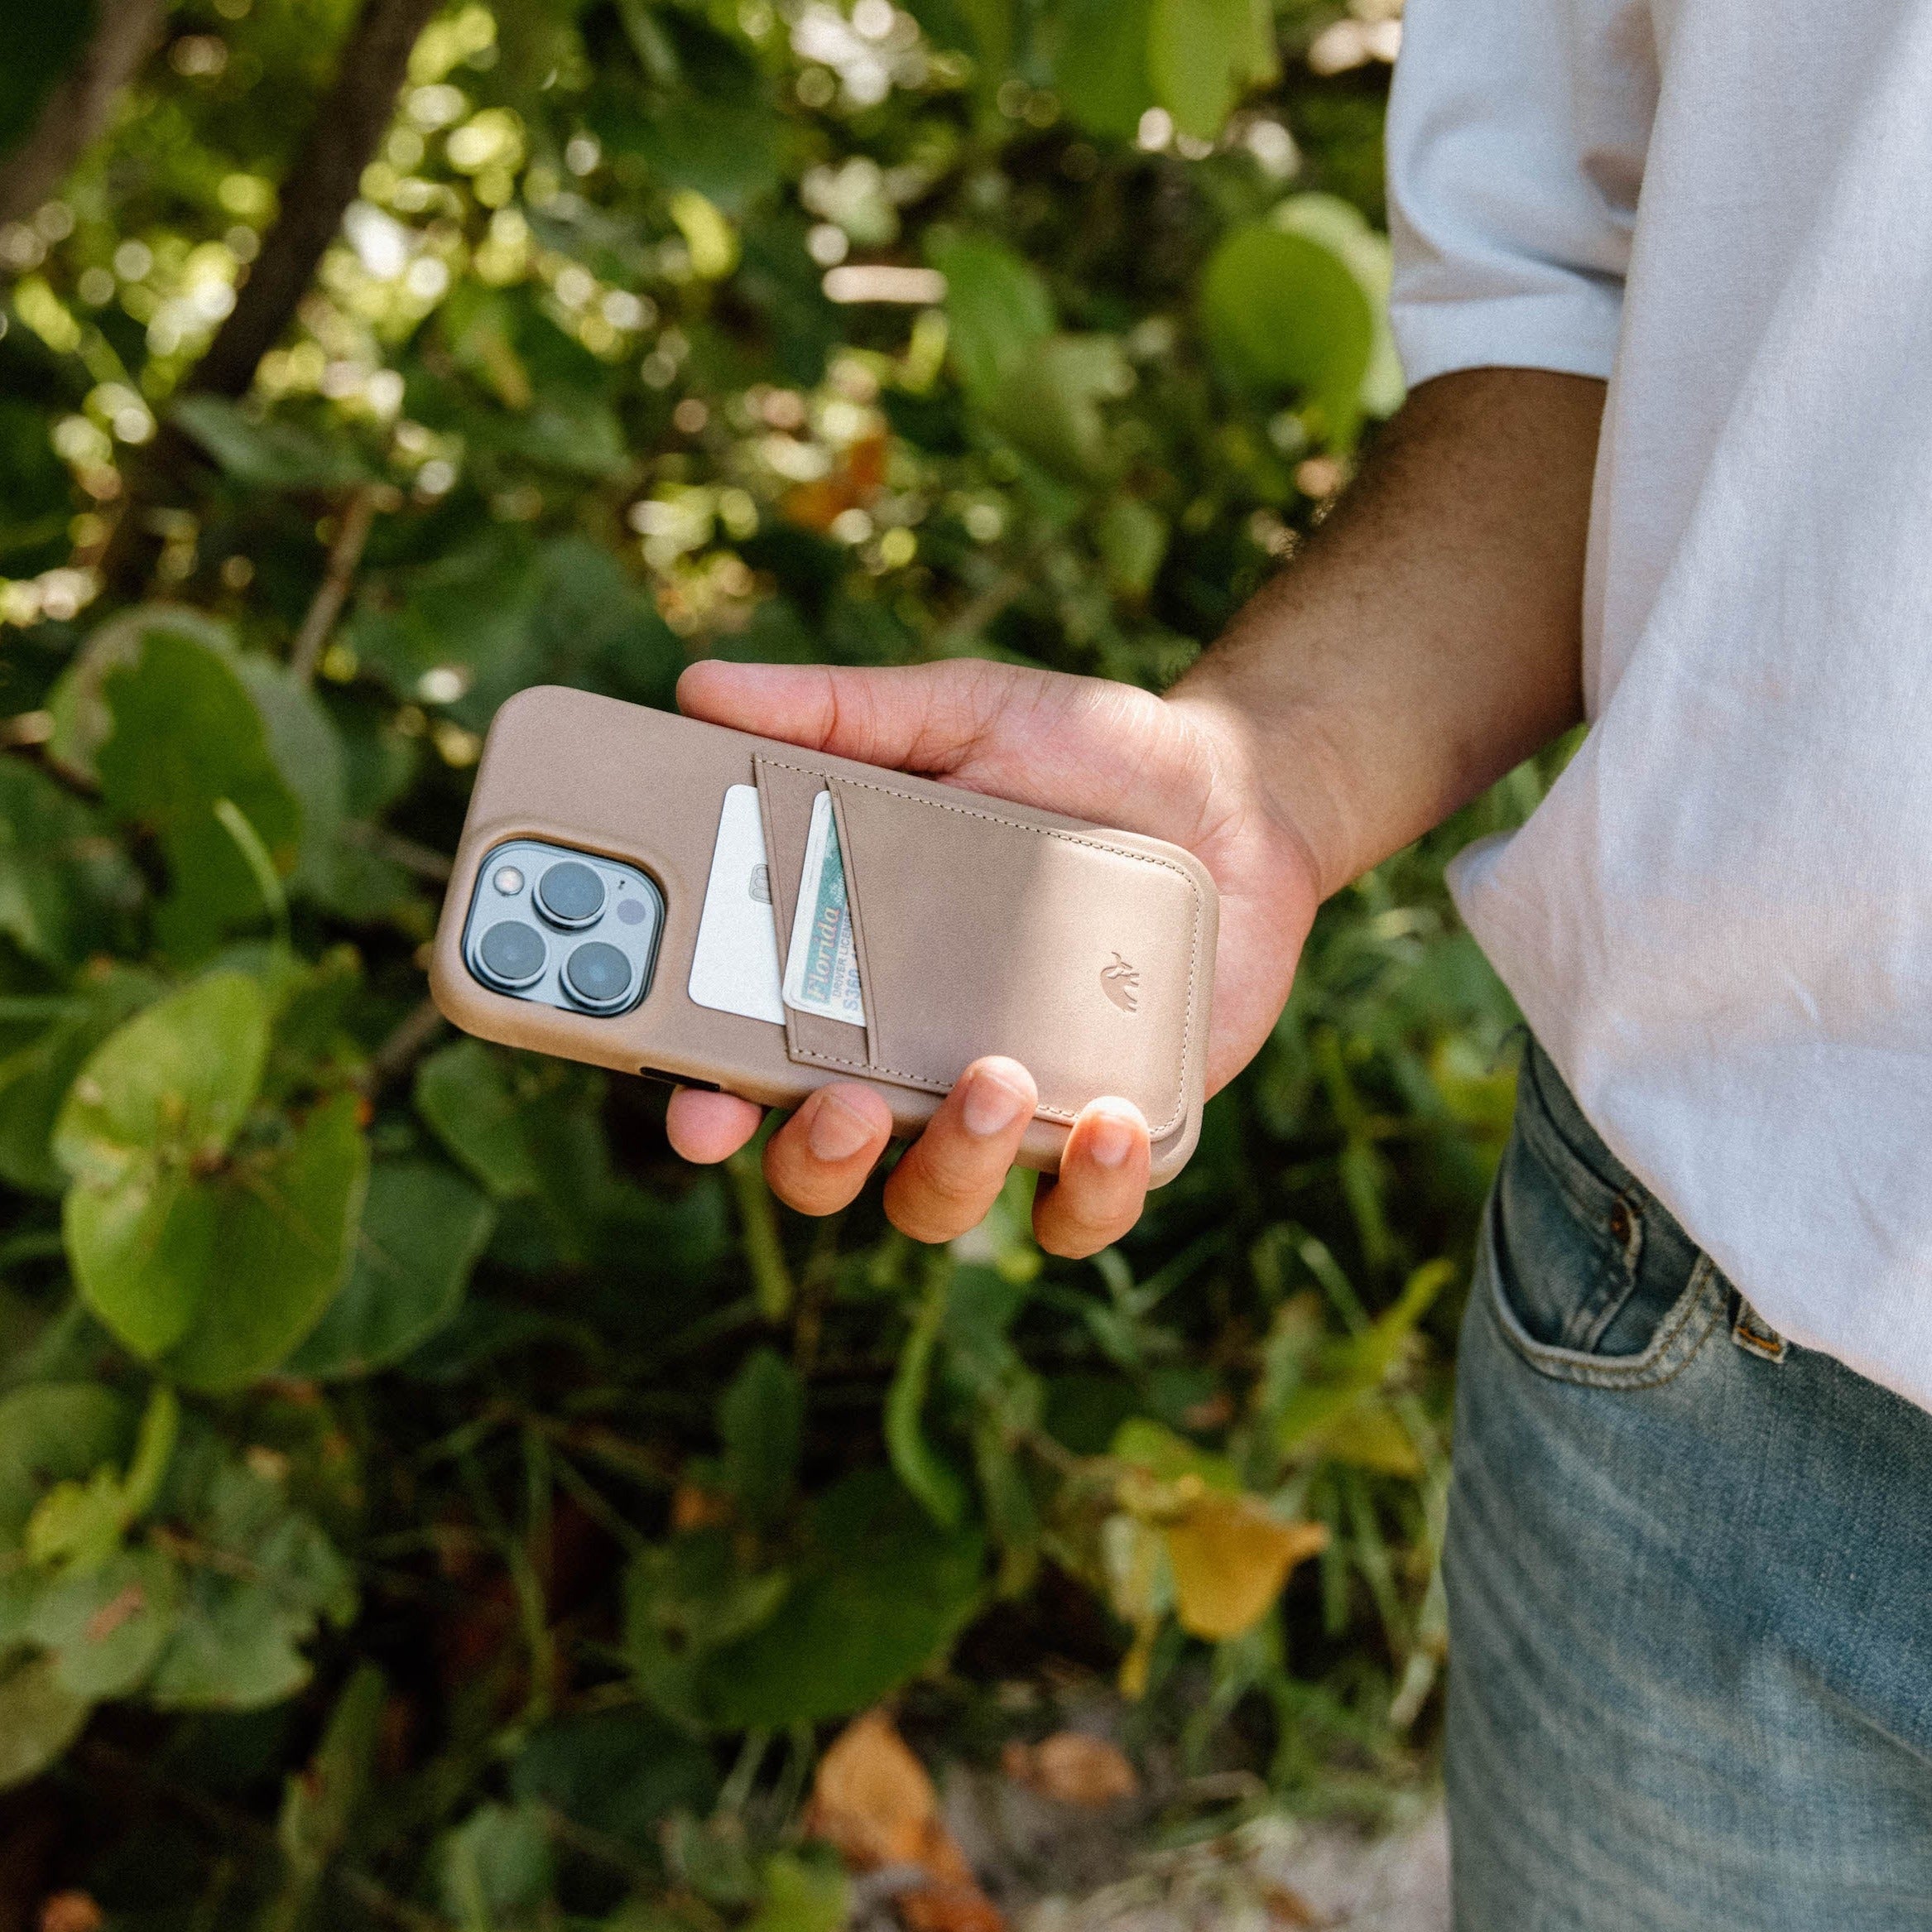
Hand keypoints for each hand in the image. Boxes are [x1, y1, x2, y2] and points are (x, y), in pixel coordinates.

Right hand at [665, 658, 1321, 1255]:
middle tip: (849, 1101)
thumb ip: (840, 715)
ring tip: (999, 1078)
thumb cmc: (1074, 757)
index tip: (701, 1105)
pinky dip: (1089, 1193)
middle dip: (816, 1158)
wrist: (1231, 794)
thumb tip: (701, 689)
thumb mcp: (960, 716)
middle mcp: (911, 1062)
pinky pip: (1079, 1214)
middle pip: (819, 1167)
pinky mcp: (1107, 1133)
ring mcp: (1008, 1110)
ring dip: (953, 1168)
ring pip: (936, 1203)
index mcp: (847, 979)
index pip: (746, 1065)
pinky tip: (1110, 1124)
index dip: (707, 1105)